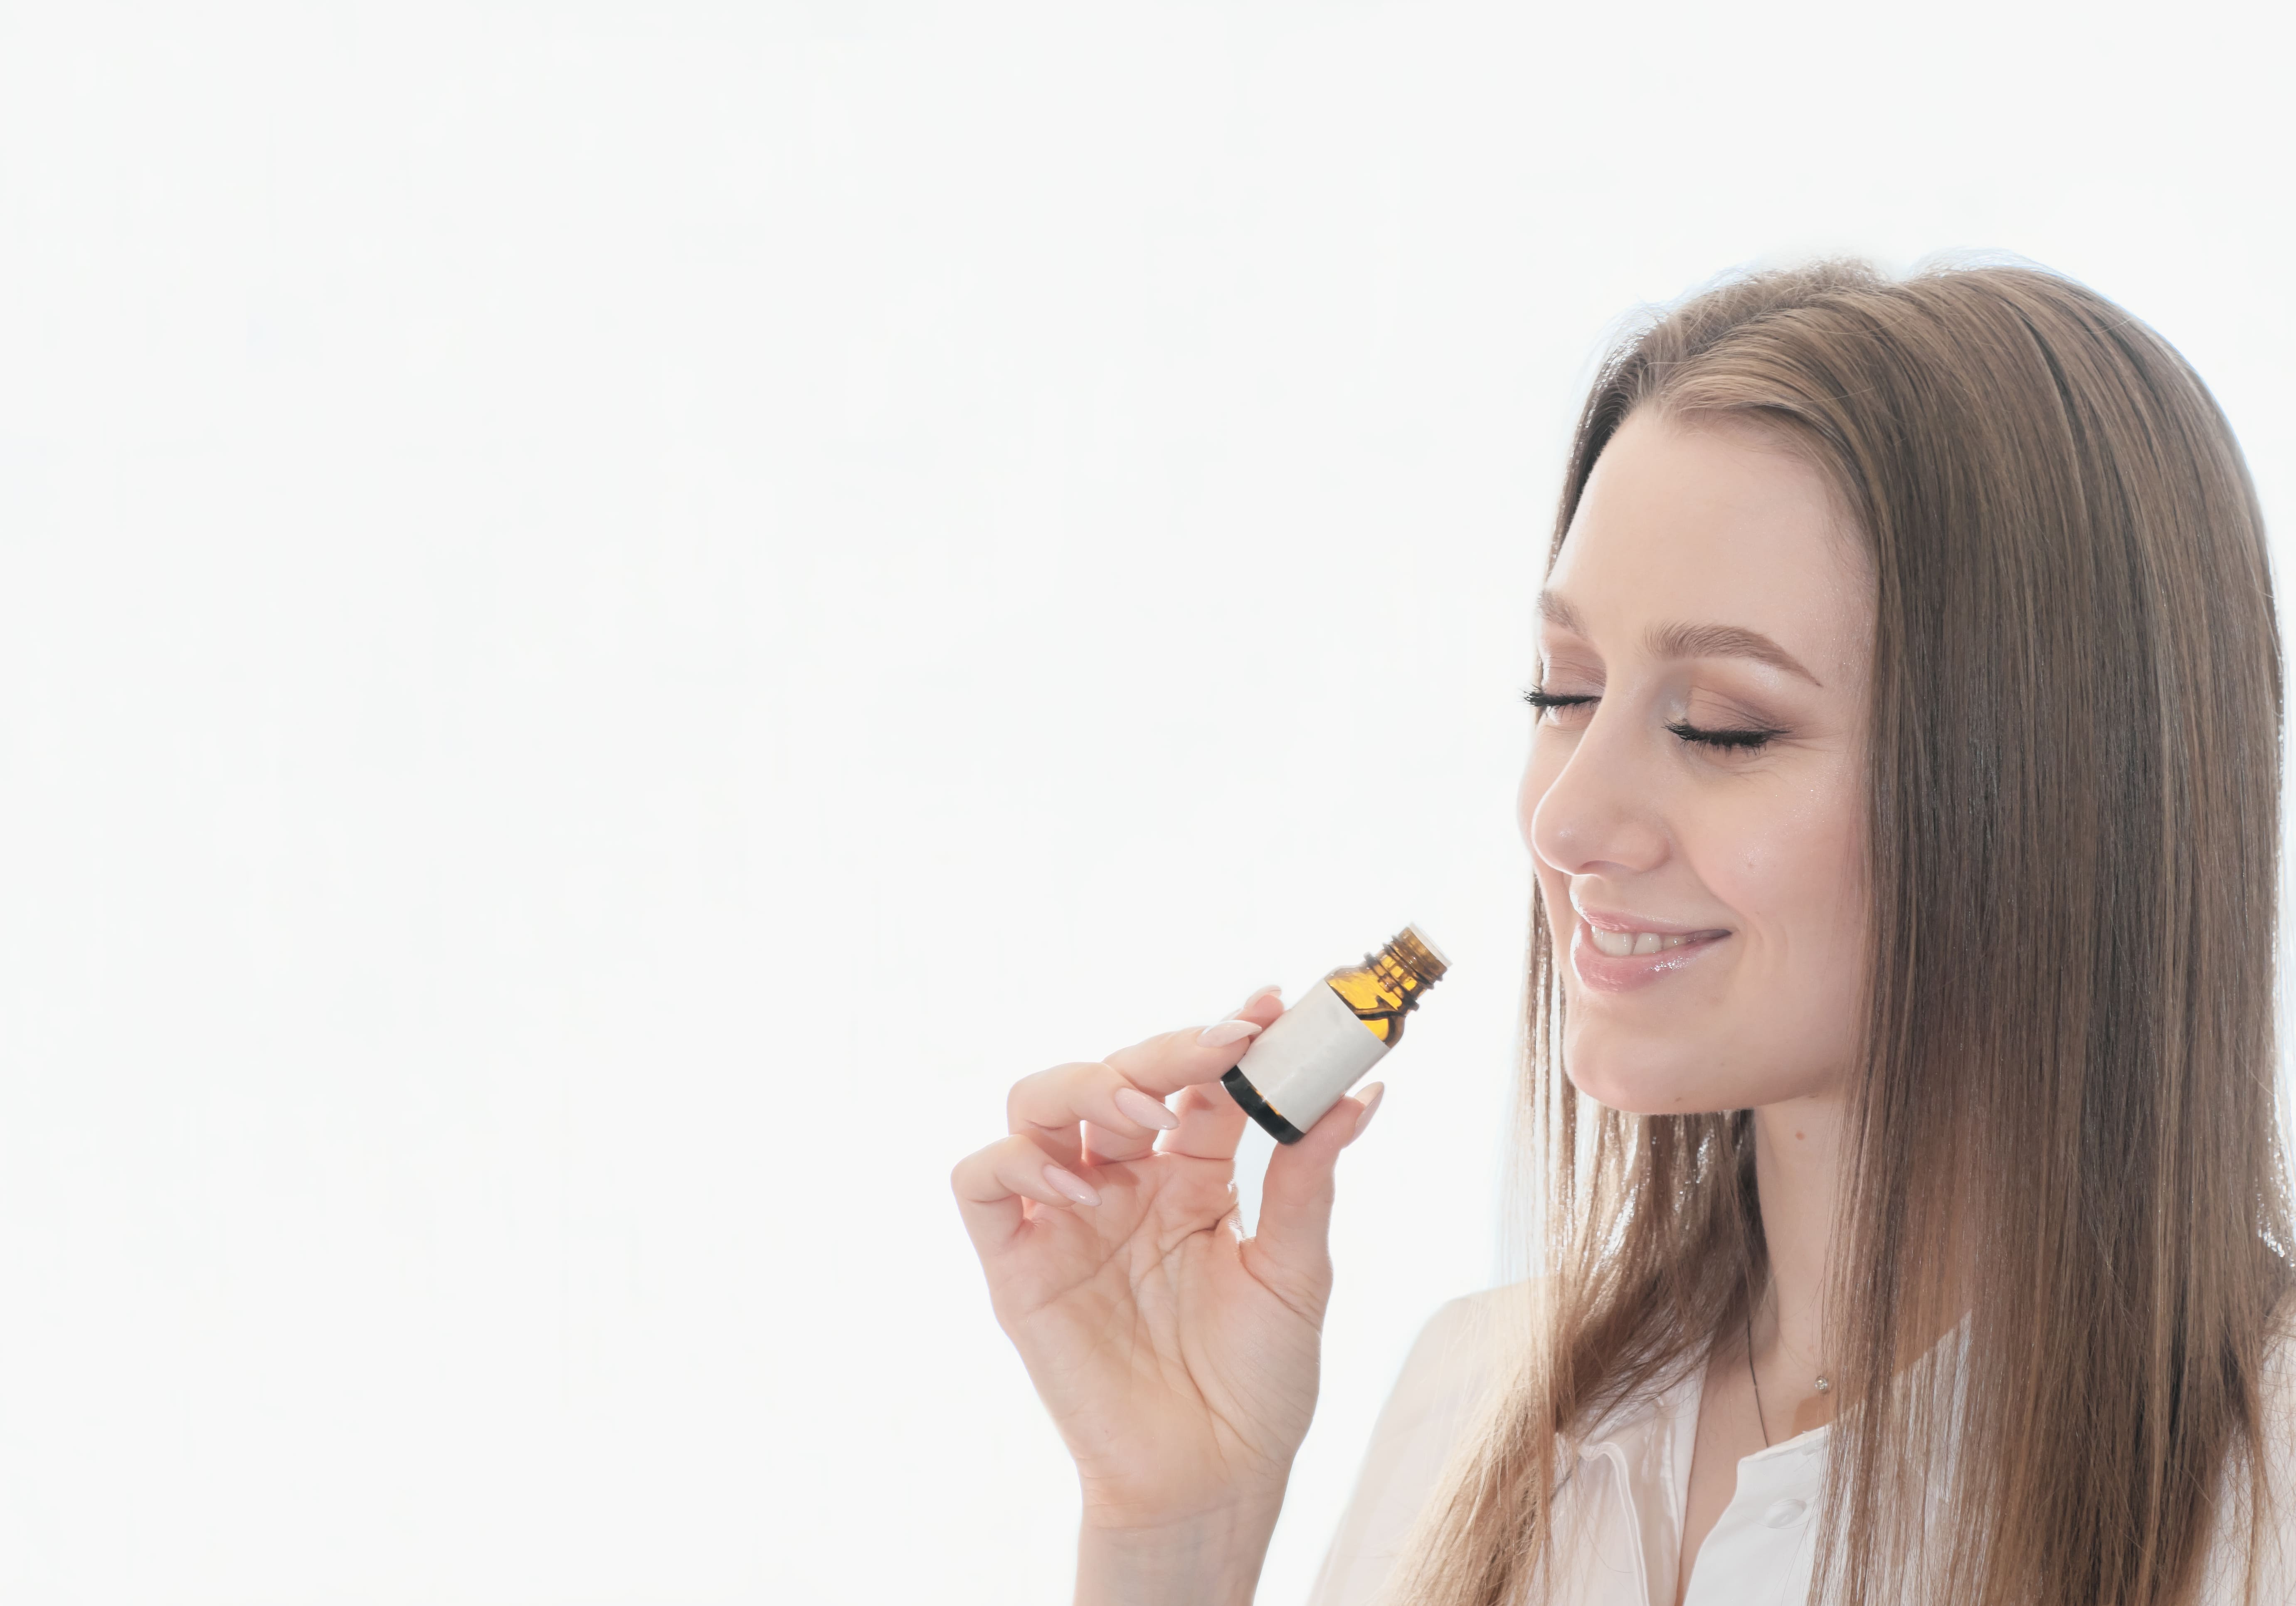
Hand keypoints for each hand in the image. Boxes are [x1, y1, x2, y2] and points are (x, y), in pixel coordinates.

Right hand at [951, 985, 1380, 1594]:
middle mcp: (1122, 1182)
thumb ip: (1308, 1179)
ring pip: (1037, 1102)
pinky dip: (1017, 1159)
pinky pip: (982, 1180)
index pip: (1196, 1078)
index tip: (1275, 1005)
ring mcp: (1064, 1217)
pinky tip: (1077, 1180)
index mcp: (1189, 1175)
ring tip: (1146, 1114)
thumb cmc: (1256, 1381)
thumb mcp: (1296, 1273)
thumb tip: (1362, 1090)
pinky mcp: (1016, 1264)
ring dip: (1088, 1085)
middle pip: (1115, 1072)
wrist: (1212, 1476)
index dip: (1228, 1035)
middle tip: (1223, 1045)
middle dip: (1167, 1047)